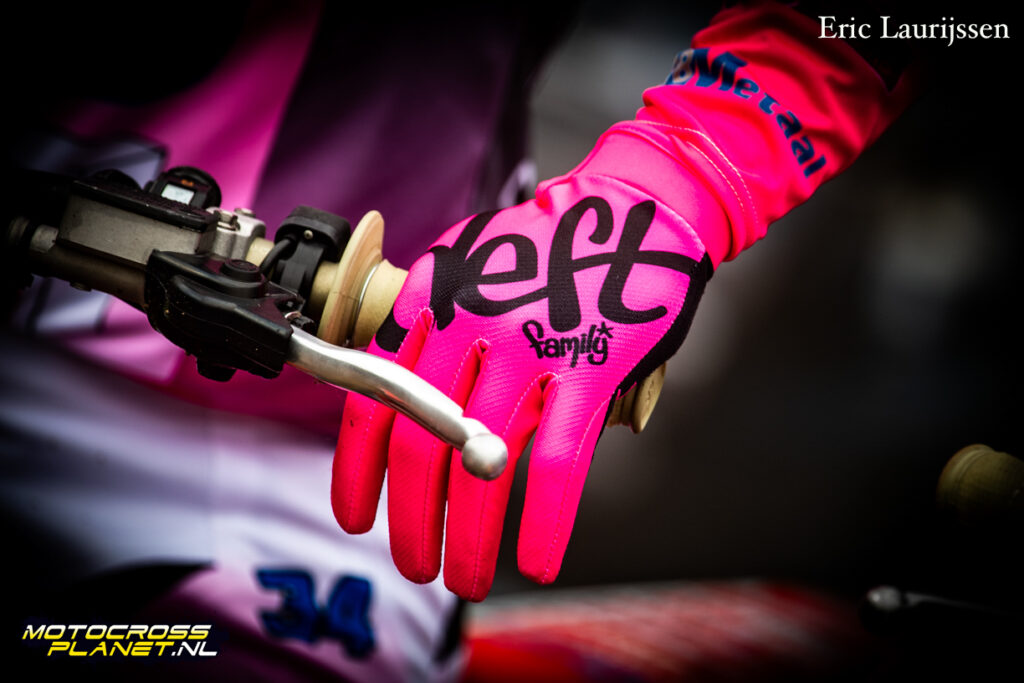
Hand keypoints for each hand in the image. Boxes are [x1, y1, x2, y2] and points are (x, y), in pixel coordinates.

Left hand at [331, 127, 718, 600]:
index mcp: (432, 298)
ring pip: (480, 464)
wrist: (636, 204)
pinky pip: (558, 462)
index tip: (356, 517)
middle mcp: (469, 322)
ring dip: (468, 537)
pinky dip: (545, 523)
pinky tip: (539, 561)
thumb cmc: (550, 246)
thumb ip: (430, 322)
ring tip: (464, 579)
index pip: (373, 398)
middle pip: (419, 443)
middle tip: (415, 564)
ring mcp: (531, 344)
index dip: (356, 470)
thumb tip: (399, 397)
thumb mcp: (470, 264)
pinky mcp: (592, 365)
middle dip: (411, 521)